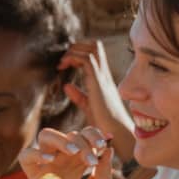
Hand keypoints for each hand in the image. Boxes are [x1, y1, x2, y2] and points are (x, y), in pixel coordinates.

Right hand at [18, 126, 113, 178]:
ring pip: (46, 135)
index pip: (85, 134)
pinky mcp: (33, 174)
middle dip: (82, 141)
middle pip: (69, 134)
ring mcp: (47, 162)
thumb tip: (109, 148)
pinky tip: (49, 160)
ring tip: (73, 152)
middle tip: (90, 160)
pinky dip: (36, 153)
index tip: (103, 144)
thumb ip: (106, 169)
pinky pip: (26, 155)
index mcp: (81, 155)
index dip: (94, 134)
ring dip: (61, 140)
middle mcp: (64, 155)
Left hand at [58, 40, 134, 160]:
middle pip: (95, 45)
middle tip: (63, 59)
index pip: (95, 53)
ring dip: (74, 50)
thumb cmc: (105, 124)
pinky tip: (63, 67)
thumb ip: (78, 96)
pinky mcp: (98, 82)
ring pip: (91, 48)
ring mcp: (102, 76)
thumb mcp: (88, 106)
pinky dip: (73, 58)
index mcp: (102, 79)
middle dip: (77, 45)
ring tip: (62, 63)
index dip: (79, 51)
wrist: (115, 133)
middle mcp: (104, 74)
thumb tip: (66, 86)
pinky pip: (87, 59)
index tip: (65, 63)